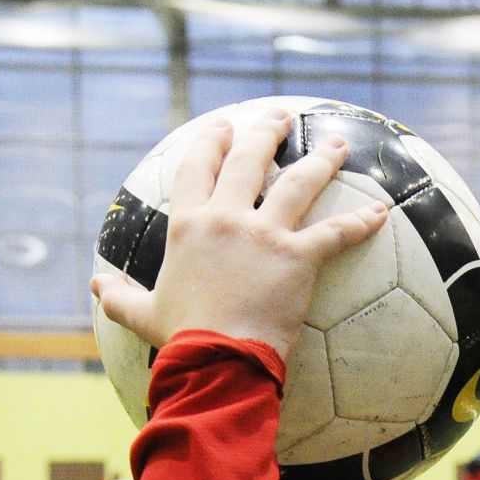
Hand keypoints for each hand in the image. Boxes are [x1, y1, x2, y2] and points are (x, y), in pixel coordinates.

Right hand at [91, 108, 387, 361]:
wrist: (215, 361)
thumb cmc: (182, 340)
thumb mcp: (144, 314)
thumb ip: (119, 297)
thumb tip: (96, 287)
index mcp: (187, 225)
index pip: (197, 168)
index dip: (211, 142)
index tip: (223, 127)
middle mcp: (225, 218)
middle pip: (248, 160)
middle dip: (264, 132)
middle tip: (279, 117)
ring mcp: (263, 234)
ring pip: (298, 183)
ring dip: (321, 160)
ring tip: (337, 144)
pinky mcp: (298, 257)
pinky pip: (337, 233)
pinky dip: (362, 221)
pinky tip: (383, 211)